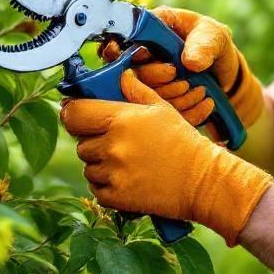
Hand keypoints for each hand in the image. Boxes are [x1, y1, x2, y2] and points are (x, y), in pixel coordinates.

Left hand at [59, 69, 273, 246]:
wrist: (201, 180)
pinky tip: (128, 179)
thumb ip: (136, 91)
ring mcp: (113, 173)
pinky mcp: (116, 197)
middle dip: (94, 142)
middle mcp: (112, 145)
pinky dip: (106, 185)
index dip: (73, 113)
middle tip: (118, 143)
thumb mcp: (162, 109)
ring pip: (88, 167)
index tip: (79, 116)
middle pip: (81, 143)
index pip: (73, 113)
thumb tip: (121, 76)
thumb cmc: (183, 141)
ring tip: (128, 163)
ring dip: (101, 165)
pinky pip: (96, 188)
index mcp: (120, 119)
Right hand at [99, 6, 265, 134]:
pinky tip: (206, 104)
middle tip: (180, 77)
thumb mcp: (213, 36)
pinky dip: (187, 112)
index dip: (131, 53)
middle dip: (157, 79)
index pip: (125, 42)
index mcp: (148, 32)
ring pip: (146, 97)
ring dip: (175, 98)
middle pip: (132, 74)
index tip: (153, 60)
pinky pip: (163, 114)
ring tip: (201, 91)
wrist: (222, 69)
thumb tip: (190, 62)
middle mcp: (141, 57)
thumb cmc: (212, 42)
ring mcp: (147, 82)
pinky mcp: (156, 102)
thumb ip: (203, 45)